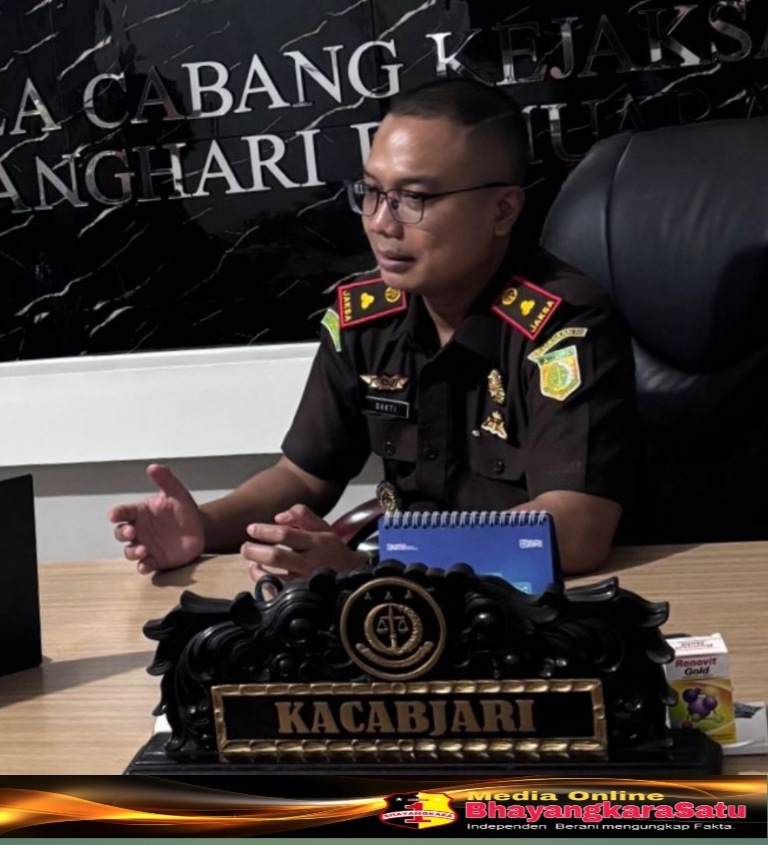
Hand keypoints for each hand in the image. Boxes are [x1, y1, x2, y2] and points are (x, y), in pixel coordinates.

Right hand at [108, 463, 204, 573]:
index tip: (114, 515)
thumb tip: (153, 467)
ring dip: (133, 552)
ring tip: (143, 550)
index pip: (122, 512)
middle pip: (121, 533)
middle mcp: (139, 530)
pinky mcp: (156, 560)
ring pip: (130, 551)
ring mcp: (145, 546)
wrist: (201, 529)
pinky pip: (144, 565)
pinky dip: (143, 566)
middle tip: (131, 531)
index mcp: (140, 513)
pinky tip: (145, 565)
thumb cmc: (184, 510)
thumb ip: (165, 479)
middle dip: (122, 533)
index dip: (116, 513)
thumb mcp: (177, 492)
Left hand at [242, 504, 369, 583]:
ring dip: (257, 571)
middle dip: (255, 551)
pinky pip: (278, 595)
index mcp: (316, 542)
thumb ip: (301, 515)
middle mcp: (310, 563)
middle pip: (276, 556)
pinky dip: (266, 588)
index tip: (251, 529)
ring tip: (252, 564)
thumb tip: (278, 517)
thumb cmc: (331, 549)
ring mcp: (306, 583)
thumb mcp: (322, 526)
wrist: (354, 576)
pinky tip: (262, 581)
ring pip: (274, 579)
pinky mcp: (302, 599)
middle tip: (245, 548)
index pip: (285, 534)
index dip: (265, 531)